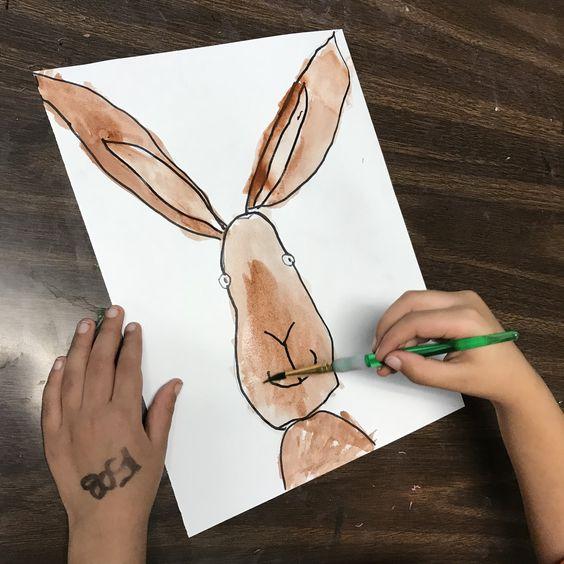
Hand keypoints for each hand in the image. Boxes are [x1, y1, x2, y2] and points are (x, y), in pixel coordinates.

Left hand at [41, 305, 181, 563]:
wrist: (103, 516)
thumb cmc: (136, 482)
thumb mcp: (157, 446)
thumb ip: (163, 410)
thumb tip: (175, 382)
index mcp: (123, 413)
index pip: (127, 367)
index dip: (131, 344)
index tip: (134, 326)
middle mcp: (94, 411)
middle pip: (100, 363)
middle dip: (107, 334)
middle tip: (112, 312)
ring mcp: (70, 421)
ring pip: (74, 374)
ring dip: (80, 346)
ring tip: (86, 324)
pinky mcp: (53, 434)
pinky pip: (51, 399)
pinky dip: (56, 377)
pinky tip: (62, 360)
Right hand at [372, 290, 538, 405]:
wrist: (514, 376)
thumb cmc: (491, 377)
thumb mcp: (455, 380)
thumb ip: (420, 370)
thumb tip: (392, 359)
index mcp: (467, 318)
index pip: (416, 321)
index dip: (392, 339)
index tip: (379, 357)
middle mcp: (462, 301)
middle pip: (410, 302)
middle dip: (388, 326)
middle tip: (378, 351)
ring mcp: (459, 299)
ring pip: (413, 303)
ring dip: (395, 326)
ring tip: (389, 353)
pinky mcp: (454, 304)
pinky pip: (422, 308)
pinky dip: (408, 326)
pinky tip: (403, 347)